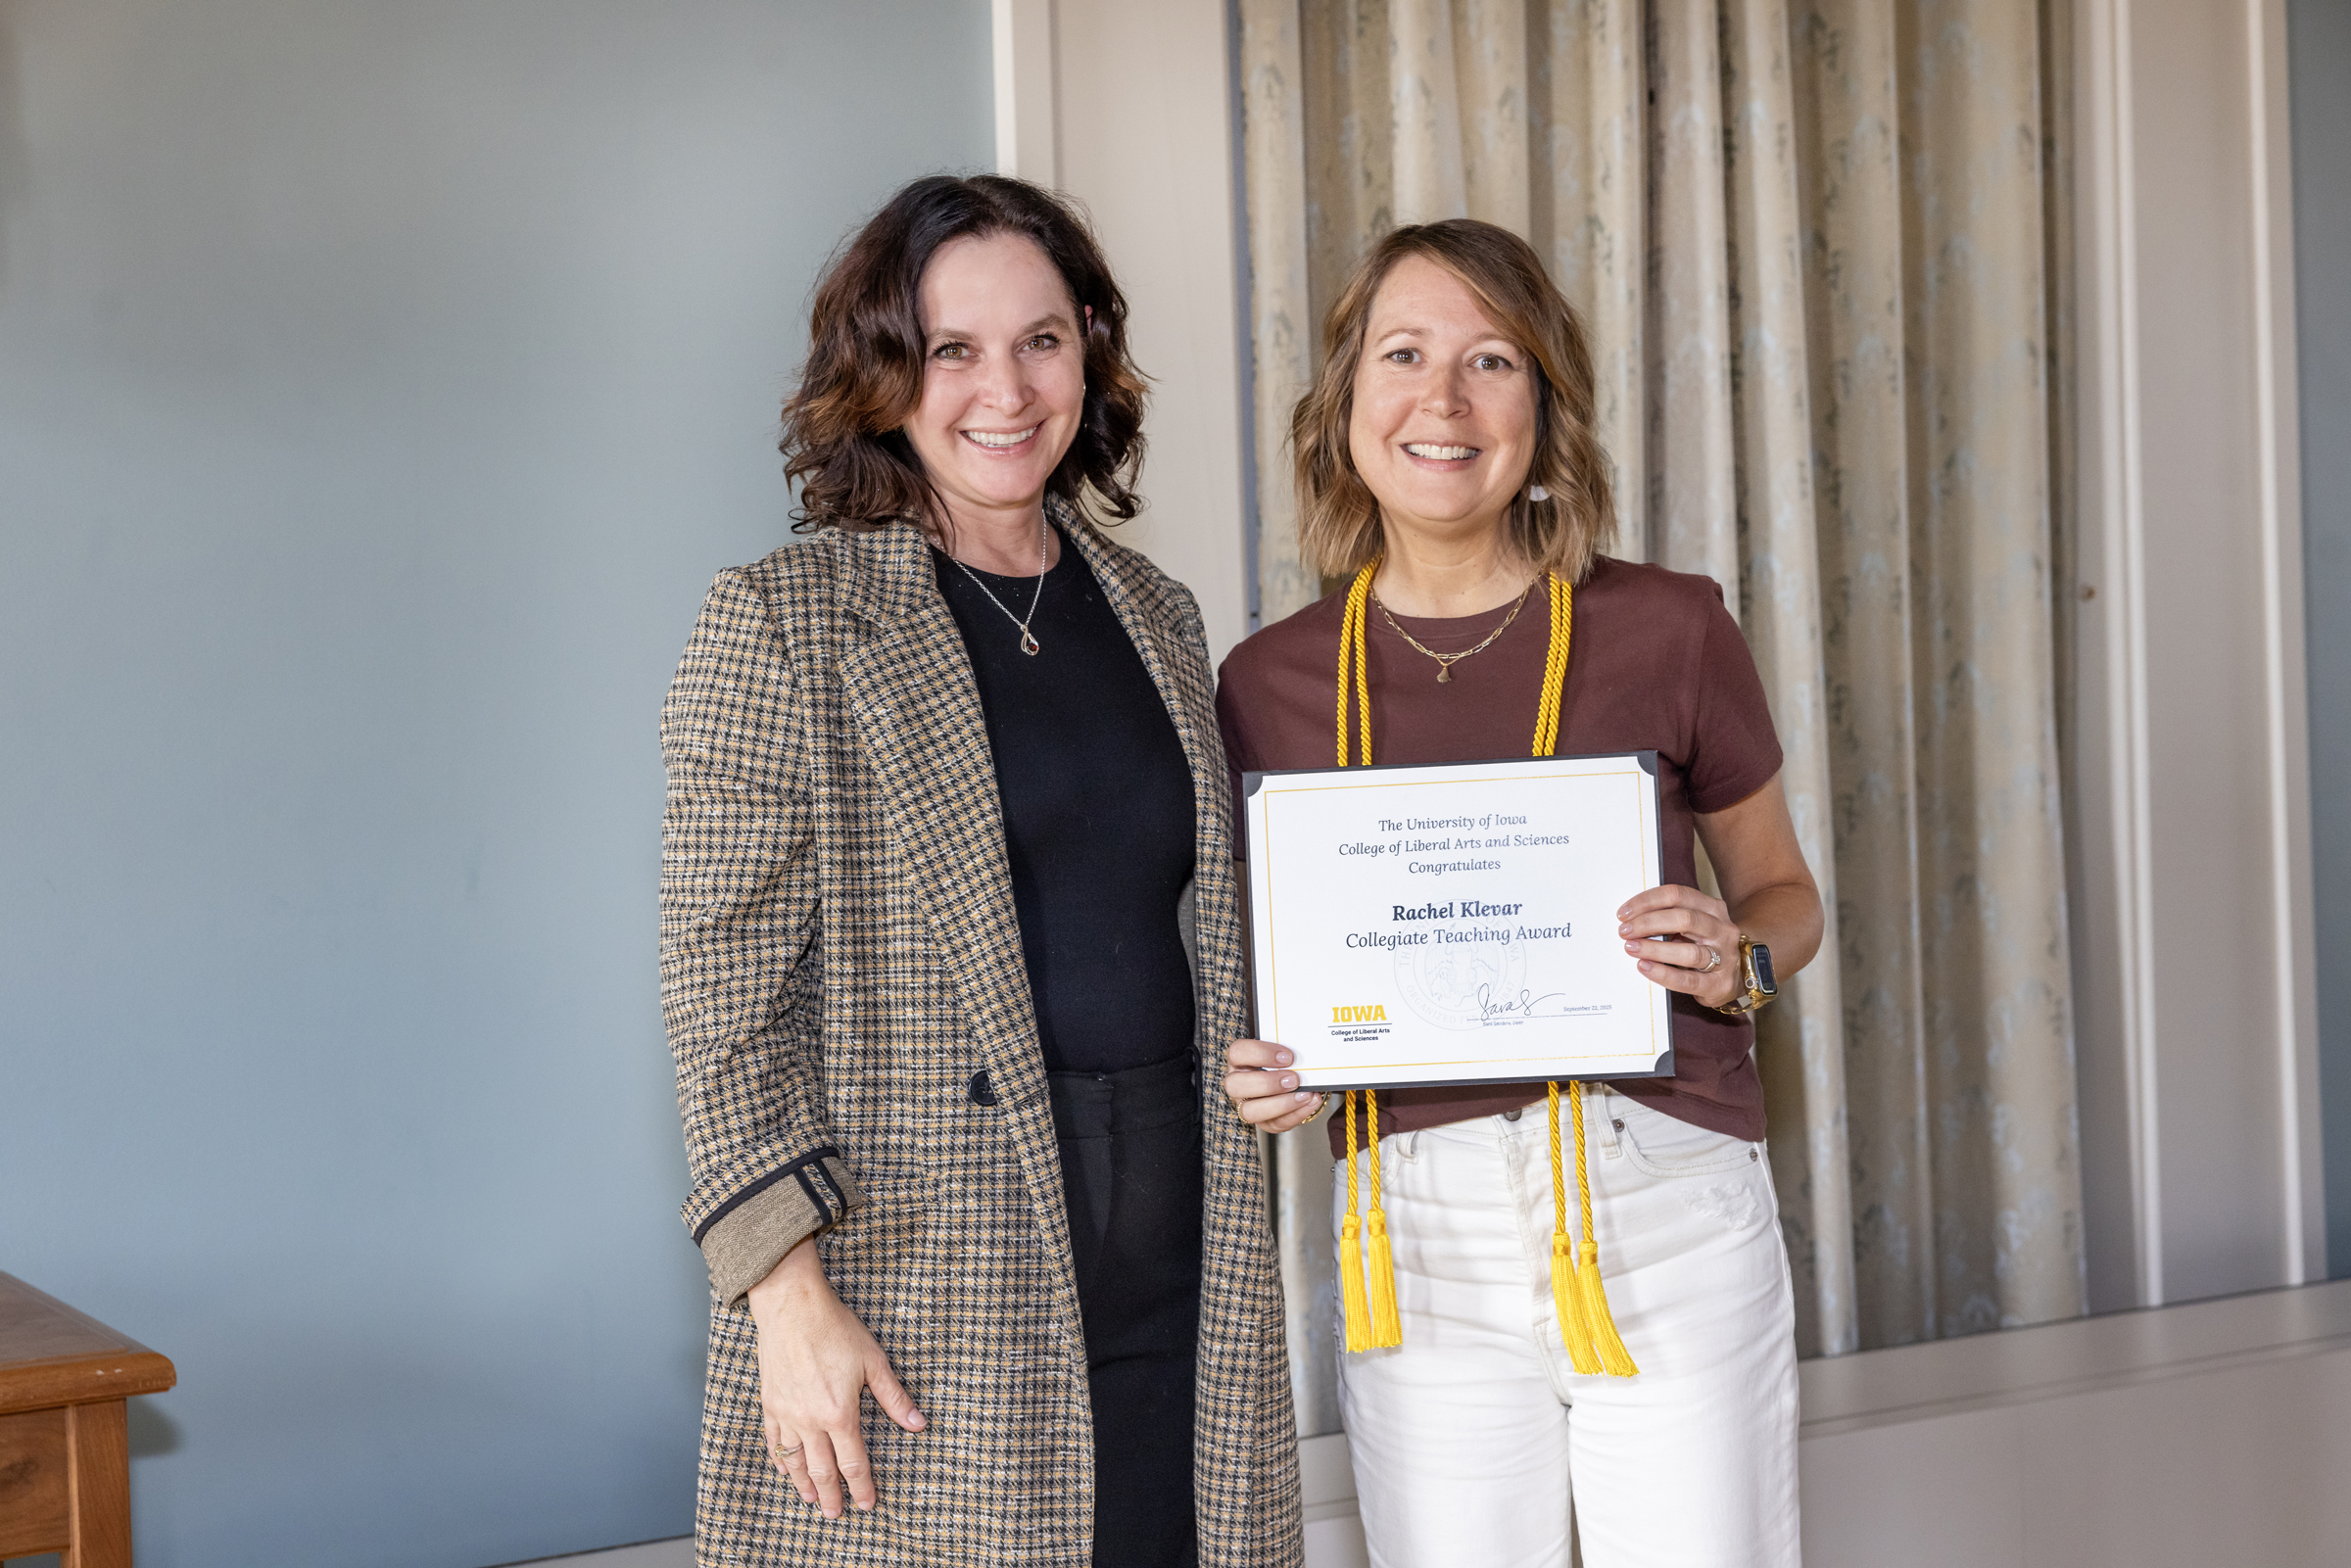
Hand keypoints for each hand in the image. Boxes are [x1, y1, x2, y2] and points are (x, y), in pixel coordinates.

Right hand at [745, 1240, 925, 1518]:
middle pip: (822, 1470)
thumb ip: (894, 1397)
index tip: (867, 1503)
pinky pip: (774, 1440)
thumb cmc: (834, 1328)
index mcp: (839, 1413)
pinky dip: (780, 1459)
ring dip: (804, 1484)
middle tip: (836, 1515)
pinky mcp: (770, 1402)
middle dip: (832, 1495)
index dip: (862, 1486)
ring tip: (812, 1500)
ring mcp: (787, 1413)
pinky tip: (785, 1469)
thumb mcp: (873, 1361)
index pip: (853, 1462)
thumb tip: (918, 1423)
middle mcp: (810, 1420)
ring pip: (795, 1461)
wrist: (792, 1306)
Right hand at [1223, 1039, 1327, 1133]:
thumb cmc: (1285, 1061)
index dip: (1261, 1053)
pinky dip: (1296, 1115)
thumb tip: (1305, 1048)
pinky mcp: (1264, 1121)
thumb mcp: (1284, 1050)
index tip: (1288, 1056)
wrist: (1295, 1077)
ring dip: (1280, 1104)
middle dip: (1268, 1083)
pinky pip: (1274, 1124)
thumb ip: (1289, 1045)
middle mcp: (1237, 1083)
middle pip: (1235, 1085)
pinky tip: (1310, 1103)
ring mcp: (1247, 1105)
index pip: (1238, 1052)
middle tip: (1294, 1079)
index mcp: (1239, 1060)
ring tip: (1304, 1095)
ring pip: (1250, 1111)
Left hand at [1617, 884, 1743, 1010]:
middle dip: (1648, 923)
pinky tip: (1645, 967)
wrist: (1745, 971)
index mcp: (1712, 908)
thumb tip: (1631, 919)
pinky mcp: (1720, 984)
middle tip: (1624, 931)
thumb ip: (1671, 918)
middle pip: (1684, 919)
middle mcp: (1722, 930)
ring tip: (1631, 948)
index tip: (1624, 913)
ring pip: (1689, 951)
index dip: (1647, 901)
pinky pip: (1689, 979)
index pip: (1677, 895)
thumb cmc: (1708, 945)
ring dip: (1654, 949)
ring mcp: (1725, 957)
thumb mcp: (1695, 924)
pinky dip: (1663, 973)